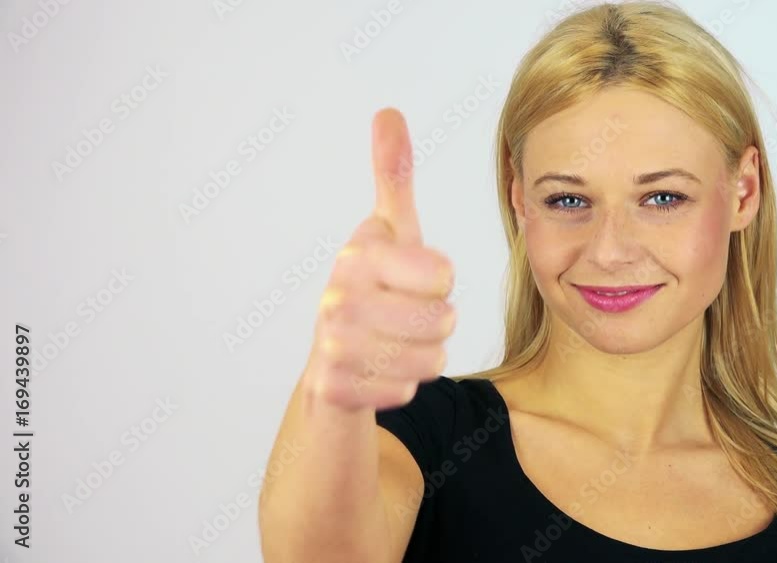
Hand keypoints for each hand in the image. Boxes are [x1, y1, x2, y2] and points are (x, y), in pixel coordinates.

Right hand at [303, 108, 455, 410]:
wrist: (330, 356)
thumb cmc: (373, 287)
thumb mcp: (390, 231)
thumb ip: (393, 175)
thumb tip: (388, 112)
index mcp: (359, 253)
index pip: (443, 274)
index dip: (440, 283)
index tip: (414, 279)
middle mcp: (337, 295)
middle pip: (442, 320)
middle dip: (438, 324)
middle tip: (410, 317)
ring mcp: (330, 342)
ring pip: (428, 360)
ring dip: (424, 356)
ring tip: (396, 343)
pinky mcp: (330, 385)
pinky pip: (404, 390)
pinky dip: (402, 385)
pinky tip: (379, 370)